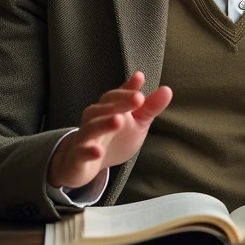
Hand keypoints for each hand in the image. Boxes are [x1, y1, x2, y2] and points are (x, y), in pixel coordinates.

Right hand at [48, 72, 172, 189]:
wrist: (84, 164)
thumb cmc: (114, 138)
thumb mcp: (136, 123)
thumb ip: (149, 107)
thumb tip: (167, 89)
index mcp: (108, 108)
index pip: (116, 96)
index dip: (128, 90)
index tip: (140, 80)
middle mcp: (94, 119)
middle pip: (104, 108)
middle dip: (120, 103)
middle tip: (138, 99)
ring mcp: (85, 138)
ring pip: (91, 127)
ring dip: (104, 123)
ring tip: (118, 120)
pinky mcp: (78, 157)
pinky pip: (81, 152)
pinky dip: (88, 151)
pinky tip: (98, 152)